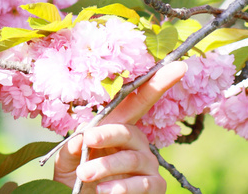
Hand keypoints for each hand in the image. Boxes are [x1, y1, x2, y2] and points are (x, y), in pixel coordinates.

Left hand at [53, 61, 187, 193]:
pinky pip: (143, 184)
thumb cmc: (76, 178)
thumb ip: (73, 147)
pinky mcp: (154, 187)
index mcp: (118, 126)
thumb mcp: (68, 160)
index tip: (179, 65)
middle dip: (106, 134)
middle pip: (127, 131)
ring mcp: (147, 165)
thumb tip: (83, 138)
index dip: (159, 83)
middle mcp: (137, 143)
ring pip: (131, 159)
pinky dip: (122, 187)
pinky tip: (104, 191)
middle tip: (87, 141)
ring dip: (106, 166)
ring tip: (85, 175)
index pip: (138, 101)